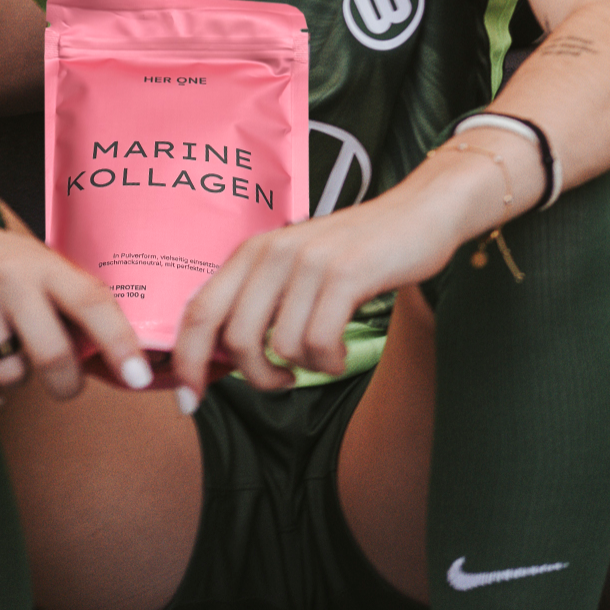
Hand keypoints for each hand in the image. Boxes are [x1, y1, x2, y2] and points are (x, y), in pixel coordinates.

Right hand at [0, 201, 150, 405]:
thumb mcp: (38, 263)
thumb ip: (68, 300)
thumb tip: (115, 355)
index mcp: (45, 263)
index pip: (93, 302)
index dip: (120, 342)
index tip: (139, 376)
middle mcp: (9, 276)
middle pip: (51, 352)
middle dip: (66, 385)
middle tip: (68, 388)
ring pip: (6, 371)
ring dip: (15, 382)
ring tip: (12, 365)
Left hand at [168, 187, 468, 397]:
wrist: (422, 210)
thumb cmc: (361, 248)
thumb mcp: (299, 264)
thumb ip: (262, 298)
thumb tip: (220, 357)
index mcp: (253, 251)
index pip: (199, 312)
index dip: (187, 362)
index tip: (189, 399)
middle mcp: (274, 252)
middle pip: (236, 338)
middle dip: (253, 377)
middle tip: (278, 383)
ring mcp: (310, 262)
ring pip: (282, 346)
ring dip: (303, 369)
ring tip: (323, 360)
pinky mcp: (346, 274)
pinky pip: (320, 342)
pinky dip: (329, 362)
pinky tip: (340, 355)